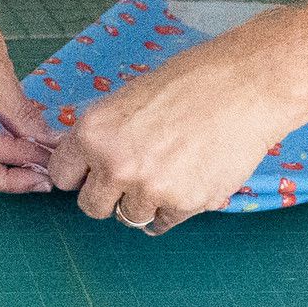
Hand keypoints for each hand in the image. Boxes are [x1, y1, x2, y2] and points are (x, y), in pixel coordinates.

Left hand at [42, 45, 304, 233]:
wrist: (245, 87)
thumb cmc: (189, 83)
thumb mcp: (127, 100)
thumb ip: (102, 136)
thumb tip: (82, 163)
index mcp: (93, 133)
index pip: (62, 176)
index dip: (79, 174)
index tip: (90, 173)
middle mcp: (116, 165)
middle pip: (92, 207)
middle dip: (108, 195)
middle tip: (132, 176)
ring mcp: (151, 189)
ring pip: (129, 217)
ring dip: (143, 202)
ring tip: (169, 170)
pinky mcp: (185, 205)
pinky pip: (164, 223)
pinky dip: (172, 208)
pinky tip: (186, 180)